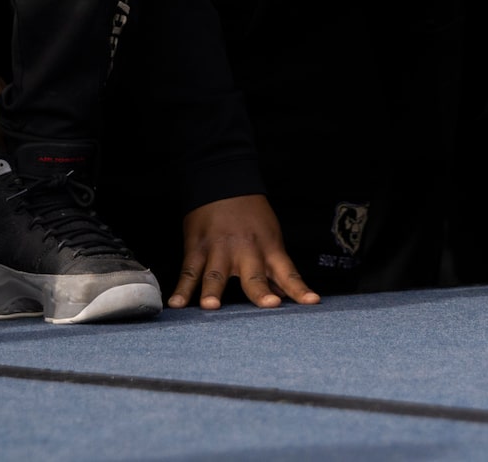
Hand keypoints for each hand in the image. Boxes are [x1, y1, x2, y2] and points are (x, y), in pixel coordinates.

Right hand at [172, 193, 319, 308]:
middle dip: (261, 291)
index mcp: (269, 248)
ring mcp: (220, 250)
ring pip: (217, 274)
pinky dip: (182, 288)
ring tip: (211, 306)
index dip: (299, 288)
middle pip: (255, 276)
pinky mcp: (197, 249)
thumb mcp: (270, 236)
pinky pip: (189, 271)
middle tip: (268, 304)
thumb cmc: (251, 215)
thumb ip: (274, 269)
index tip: (311, 301)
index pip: (289, 273)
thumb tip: (282, 295)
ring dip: (213, 290)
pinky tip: (176, 303)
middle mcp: (246, 251)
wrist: (223, 181)